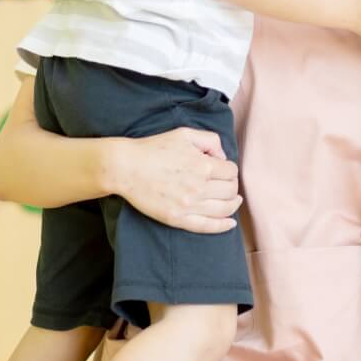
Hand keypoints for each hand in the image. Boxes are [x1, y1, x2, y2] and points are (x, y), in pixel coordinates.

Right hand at [112, 127, 241, 233]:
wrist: (126, 167)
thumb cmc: (154, 148)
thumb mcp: (185, 133)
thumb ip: (210, 140)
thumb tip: (222, 158)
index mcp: (203, 165)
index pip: (231, 172)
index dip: (230, 169)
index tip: (224, 169)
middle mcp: (199, 187)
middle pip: (230, 191)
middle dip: (232, 186)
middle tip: (226, 183)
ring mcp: (188, 205)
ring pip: (224, 210)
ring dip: (233, 205)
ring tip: (234, 201)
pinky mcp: (177, 219)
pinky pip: (206, 227)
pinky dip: (222, 226)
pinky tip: (230, 224)